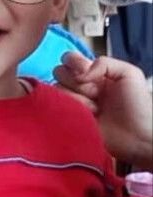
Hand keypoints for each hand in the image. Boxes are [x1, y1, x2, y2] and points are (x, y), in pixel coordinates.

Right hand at [54, 53, 152, 169]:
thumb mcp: (129, 73)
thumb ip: (104, 62)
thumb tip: (81, 72)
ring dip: (77, 99)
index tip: (84, 71)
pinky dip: (70, 110)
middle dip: (76, 82)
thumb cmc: (138, 106)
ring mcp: (75, 103)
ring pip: (57, 91)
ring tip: (96, 110)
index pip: (70, 59)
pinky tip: (89, 117)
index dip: (73, 63)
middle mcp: (81, 86)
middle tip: (96, 93)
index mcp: (94, 73)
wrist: (139, 138)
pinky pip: (57, 109)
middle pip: (59, 73)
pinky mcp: (70, 119)